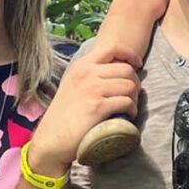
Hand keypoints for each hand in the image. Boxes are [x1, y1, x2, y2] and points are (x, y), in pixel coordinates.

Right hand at [30, 42, 141, 173]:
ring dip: (134, 98)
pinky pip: (127, 102)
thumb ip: (92, 74)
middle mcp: (87, 73)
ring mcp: (92, 89)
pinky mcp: (98, 107)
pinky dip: (132, 110)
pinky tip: (127, 116)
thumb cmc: (64, 116)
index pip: (112, 48)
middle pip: (127, 69)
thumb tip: (118, 71)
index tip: (137, 65)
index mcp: (81, 65)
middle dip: (135, 82)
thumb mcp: (73, 85)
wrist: (50, 140)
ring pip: (130, 85)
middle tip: (131, 95)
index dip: (130, 54)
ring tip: (129, 107)